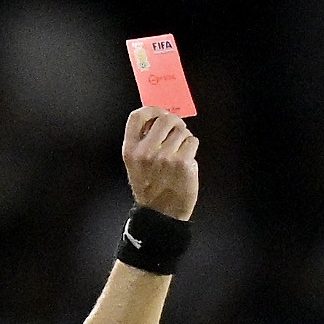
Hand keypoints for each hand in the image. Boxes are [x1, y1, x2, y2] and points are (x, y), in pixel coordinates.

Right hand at [121, 106, 199, 220]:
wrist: (161, 214)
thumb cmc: (150, 189)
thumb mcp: (135, 164)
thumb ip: (142, 141)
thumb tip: (158, 118)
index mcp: (131, 150)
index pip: (138, 116)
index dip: (152, 110)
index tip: (160, 113)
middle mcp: (147, 151)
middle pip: (164, 119)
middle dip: (174, 121)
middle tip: (178, 129)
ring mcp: (166, 157)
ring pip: (182, 130)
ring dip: (184, 137)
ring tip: (180, 151)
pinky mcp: (183, 163)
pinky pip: (193, 141)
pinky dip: (192, 146)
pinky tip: (187, 159)